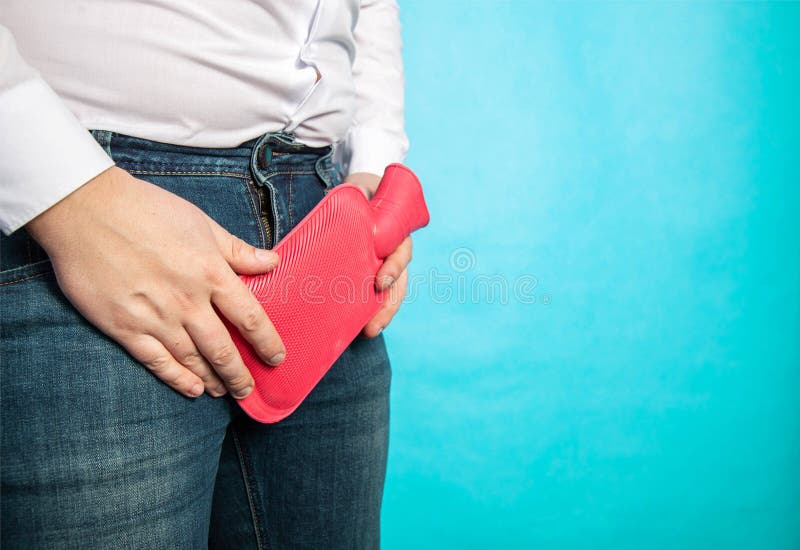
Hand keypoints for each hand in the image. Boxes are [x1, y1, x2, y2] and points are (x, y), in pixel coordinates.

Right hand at [26, 166, 285, 398]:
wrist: (86, 210)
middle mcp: (188, 302)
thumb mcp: (201, 223)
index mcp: (211, 273)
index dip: (267, 342)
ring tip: (225, 391)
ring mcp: (156, 317)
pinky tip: (191, 390)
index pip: (250, 317)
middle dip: (240, 373)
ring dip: (213, 379)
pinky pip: (156, 361)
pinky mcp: (125, 327)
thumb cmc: (147, 210)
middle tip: (250, 390)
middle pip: (223, 348)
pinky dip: (176, 379)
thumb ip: (237, 250)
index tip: (276, 358)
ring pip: (192, 359)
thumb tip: (273, 262)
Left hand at [346, 172, 412, 337]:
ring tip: (369, 332)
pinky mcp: (374, 272)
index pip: (400, 254)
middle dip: (387, 307)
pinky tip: (360, 325)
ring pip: (391, 293)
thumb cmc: (361, 194)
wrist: (368, 192)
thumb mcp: (356, 194)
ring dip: (381, 314)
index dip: (393, 269)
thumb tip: (318, 212)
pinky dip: (371, 309)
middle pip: (398, 284)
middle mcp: (395, 252)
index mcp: (397, 232)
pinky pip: (377, 293)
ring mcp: (387, 264)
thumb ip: (343, 203)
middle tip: (372, 327)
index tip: (380, 283)